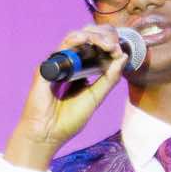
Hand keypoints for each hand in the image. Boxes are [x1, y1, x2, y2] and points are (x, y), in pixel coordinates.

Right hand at [3, 25, 131, 169]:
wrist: (48, 135)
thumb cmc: (67, 120)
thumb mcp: (95, 98)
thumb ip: (109, 79)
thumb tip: (123, 58)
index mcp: (80, 71)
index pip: (95, 48)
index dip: (108, 45)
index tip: (120, 51)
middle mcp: (68, 64)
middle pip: (86, 39)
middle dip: (103, 37)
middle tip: (114, 46)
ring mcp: (57, 64)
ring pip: (75, 38)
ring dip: (93, 37)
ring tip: (106, 44)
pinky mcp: (47, 67)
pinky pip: (62, 47)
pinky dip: (76, 40)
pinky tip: (87, 40)